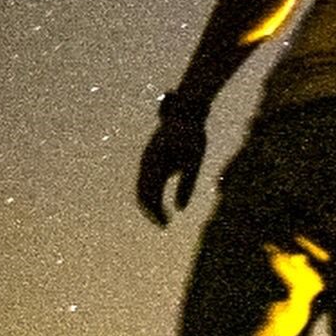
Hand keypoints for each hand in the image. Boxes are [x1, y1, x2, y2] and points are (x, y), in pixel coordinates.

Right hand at [136, 110, 206, 226]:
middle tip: (164, 225)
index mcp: (156, 163)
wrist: (186, 111)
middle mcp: (147, 162)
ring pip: (141, 187)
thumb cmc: (192, 135)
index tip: (166, 224)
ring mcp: (146, 159)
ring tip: (162, 218)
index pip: (150, 196)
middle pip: (142, 194)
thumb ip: (187, 184)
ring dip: (149, 204)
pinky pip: (145, 180)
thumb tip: (180, 209)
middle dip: (151, 212)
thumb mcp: (195, 160)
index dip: (156, 213)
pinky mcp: (150, 157)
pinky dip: (150, 194)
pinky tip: (160, 202)